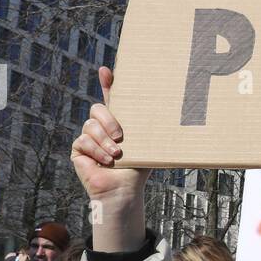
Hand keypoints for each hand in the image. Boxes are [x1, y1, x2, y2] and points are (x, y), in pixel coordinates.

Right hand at [70, 67, 149, 251]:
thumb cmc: (138, 169)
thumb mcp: (147, 144)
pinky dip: (96, 152)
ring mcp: (88, 136)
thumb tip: (182, 113)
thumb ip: (151, 129)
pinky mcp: (78, 149)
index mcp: (118, 121)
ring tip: (117, 155)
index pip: (111, 96)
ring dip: (105, 141)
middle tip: (121, 137)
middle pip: (98, 108)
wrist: (124, 189)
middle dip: (109, 120)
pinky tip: (106, 162)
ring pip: (90, 125)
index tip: (106, 70)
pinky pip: (83, 141)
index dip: (107, 82)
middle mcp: (101, 126)